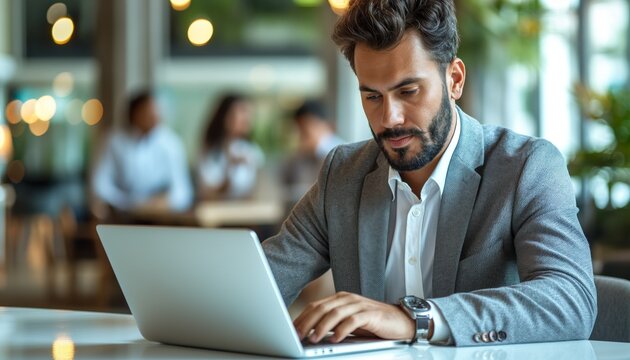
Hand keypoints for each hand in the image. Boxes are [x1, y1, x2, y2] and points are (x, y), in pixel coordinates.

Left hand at [293, 291, 414, 343]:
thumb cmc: (372, 323)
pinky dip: (342, 330)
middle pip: (322, 308)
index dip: (302, 318)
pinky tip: (335, 339)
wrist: (401, 321)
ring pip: (335, 314)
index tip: (292, 330)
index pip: (316, 306)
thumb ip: (332, 324)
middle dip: (307, 322)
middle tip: (297, 335)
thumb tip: (310, 333)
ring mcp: (359, 305)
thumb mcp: (348, 322)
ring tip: (313, 338)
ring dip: (322, 327)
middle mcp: (348, 299)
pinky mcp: (371, 314)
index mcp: (340, 299)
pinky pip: (353, 321)